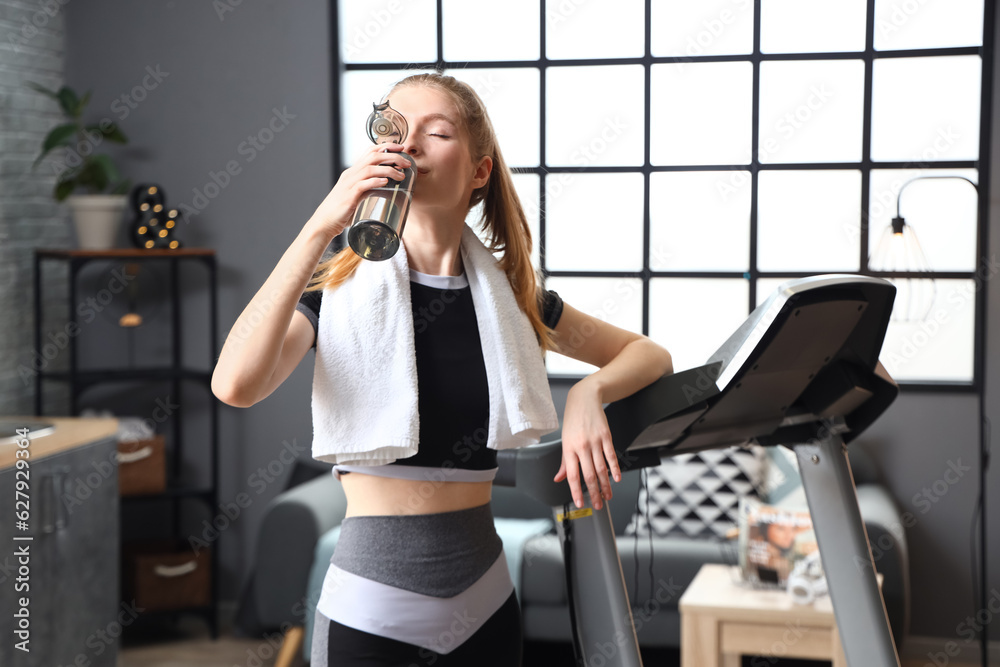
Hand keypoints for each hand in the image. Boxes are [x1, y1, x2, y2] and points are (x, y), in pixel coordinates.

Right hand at [305, 143, 411, 238]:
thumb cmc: (342, 211)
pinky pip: (363, 184)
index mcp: (352, 172)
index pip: (369, 152)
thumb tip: (384, 186)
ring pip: (370, 169)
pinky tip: (385, 182)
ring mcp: (349, 184)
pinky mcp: (349, 196)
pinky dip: (375, 181)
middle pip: (373, 157)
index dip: (386, 147)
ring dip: (388, 170)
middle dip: (392, 156)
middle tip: (407, 163)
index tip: (400, 148)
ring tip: (401, 175)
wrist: (325, 222)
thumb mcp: (357, 195)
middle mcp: (350, 174)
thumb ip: (368, 188)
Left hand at [553, 382, 620, 510]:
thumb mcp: (565, 440)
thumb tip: (559, 478)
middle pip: (589, 475)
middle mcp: (581, 446)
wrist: (584, 399)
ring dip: (606, 485)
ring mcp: (595, 441)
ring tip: (608, 495)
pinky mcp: (606, 436)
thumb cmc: (573, 420)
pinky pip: (611, 455)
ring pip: (601, 468)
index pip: (572, 475)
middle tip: (599, 504)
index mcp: (569, 449)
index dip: (576, 491)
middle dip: (594, 493)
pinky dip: (615, 468)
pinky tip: (617, 478)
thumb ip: (564, 462)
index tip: (580, 502)